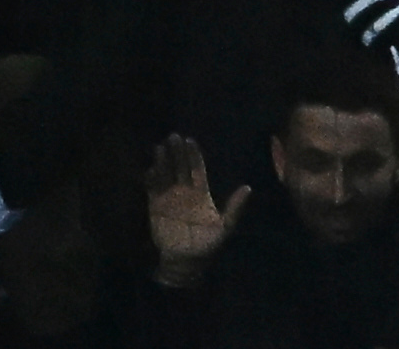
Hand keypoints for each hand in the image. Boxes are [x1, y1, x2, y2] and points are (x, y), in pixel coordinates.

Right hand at [143, 137, 245, 281]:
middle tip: (173, 136)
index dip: (193, 155)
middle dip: (176, 153)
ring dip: (162, 162)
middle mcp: (184, 193)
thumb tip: (248, 187)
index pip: (196, 169)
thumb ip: (235, 207)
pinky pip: (152, 191)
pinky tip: (150, 169)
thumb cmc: (208, 243)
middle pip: (179, 168)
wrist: (186, 261)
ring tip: (159, 147)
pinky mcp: (155, 209)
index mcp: (201, 193)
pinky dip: (151, 180)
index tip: (189, 141)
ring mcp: (168, 199)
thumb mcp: (225, 225)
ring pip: (165, 176)